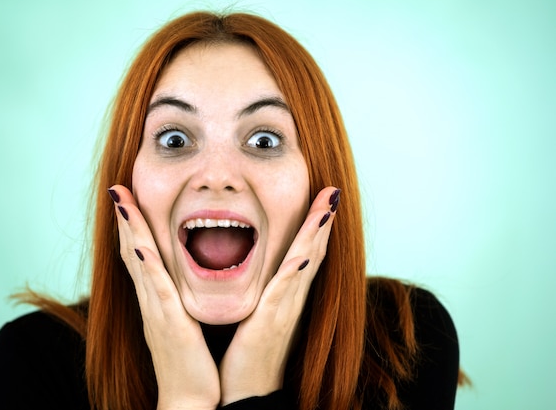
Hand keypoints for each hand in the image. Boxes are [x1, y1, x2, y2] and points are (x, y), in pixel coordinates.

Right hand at [109, 185, 220, 409]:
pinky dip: (147, 266)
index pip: (141, 255)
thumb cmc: (192, 362)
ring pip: (139, 264)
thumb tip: (183, 281)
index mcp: (157, 300)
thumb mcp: (184, 324)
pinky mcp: (169, 324)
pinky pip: (156, 290)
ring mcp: (157, 311)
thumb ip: (180, 301)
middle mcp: (151, 301)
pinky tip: (142, 246)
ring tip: (122, 200)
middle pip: (133, 252)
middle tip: (117, 188)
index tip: (128, 198)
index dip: (133, 226)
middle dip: (125, 219)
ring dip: (130, 231)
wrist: (190, 400)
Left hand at [219, 187, 338, 404]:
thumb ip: (266, 291)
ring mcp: (284, 310)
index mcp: (288, 295)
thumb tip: (265, 271)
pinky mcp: (270, 322)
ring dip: (315, 235)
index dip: (317, 225)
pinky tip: (301, 255)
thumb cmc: (251, 353)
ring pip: (304, 265)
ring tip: (326, 207)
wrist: (247, 392)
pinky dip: (293, 272)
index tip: (324, 197)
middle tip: (332, 190)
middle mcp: (292, 299)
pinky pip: (283, 292)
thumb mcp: (261, 314)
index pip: (307, 253)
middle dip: (322, 220)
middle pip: (313, 252)